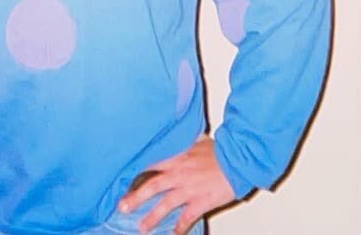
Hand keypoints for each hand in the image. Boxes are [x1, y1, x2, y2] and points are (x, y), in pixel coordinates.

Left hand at [116, 136, 235, 233]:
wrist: (238, 161)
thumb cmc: (221, 151)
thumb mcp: (198, 140)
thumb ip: (185, 141)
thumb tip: (178, 134)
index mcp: (177, 157)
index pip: (150, 164)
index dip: (135, 171)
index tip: (122, 178)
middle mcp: (179, 174)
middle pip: (152, 186)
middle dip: (135, 197)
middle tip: (122, 207)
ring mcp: (189, 189)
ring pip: (165, 204)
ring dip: (152, 217)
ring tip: (141, 227)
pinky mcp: (200, 202)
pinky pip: (186, 217)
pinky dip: (179, 227)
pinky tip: (173, 234)